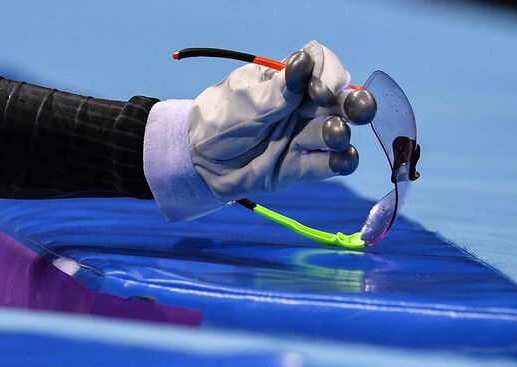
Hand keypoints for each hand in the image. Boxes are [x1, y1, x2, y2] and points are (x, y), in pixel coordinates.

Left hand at [187, 40, 376, 201]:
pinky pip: (329, 164)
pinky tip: (342, 160)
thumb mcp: (243, 104)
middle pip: (340, 99)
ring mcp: (303, 137)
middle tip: (358, 110)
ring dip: (341, 132)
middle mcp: (301, 108)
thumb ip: (276, 92)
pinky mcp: (301, 166)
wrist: (201, 163)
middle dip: (354, 103)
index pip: (321, 65)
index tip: (318, 90)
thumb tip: (302, 64)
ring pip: (337, 131)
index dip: (329, 73)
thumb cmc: (218, 122)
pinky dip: (341, 162)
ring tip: (333, 135)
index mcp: (287, 83)